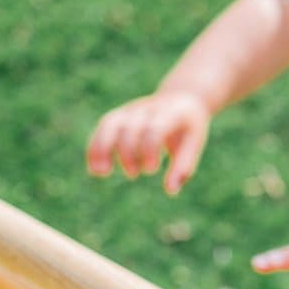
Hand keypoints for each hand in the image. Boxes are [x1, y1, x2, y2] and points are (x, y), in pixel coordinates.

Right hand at [86, 91, 210, 194]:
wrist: (181, 98)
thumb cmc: (189, 127)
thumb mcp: (194, 142)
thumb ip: (183, 165)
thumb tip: (171, 190)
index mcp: (172, 112)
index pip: (155, 127)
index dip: (149, 149)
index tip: (151, 169)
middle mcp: (148, 107)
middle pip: (130, 127)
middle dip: (127, 153)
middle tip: (133, 174)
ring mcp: (132, 109)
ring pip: (110, 124)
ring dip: (102, 148)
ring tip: (101, 173)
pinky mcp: (120, 115)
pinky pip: (103, 127)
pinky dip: (95, 147)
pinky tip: (94, 168)